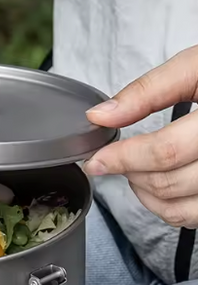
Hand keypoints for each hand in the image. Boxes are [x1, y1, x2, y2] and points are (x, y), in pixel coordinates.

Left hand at [84, 45, 197, 227]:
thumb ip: (148, 90)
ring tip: (136, 167)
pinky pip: (190, 218)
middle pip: (167, 183)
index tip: (97, 160)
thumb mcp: (197, 67)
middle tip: (118, 157)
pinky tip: (158, 182)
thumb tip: (100, 116)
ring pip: (176, 207)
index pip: (166, 152)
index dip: (123, 158)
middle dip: (130, 172)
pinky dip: (164, 206)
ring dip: (143, 191)